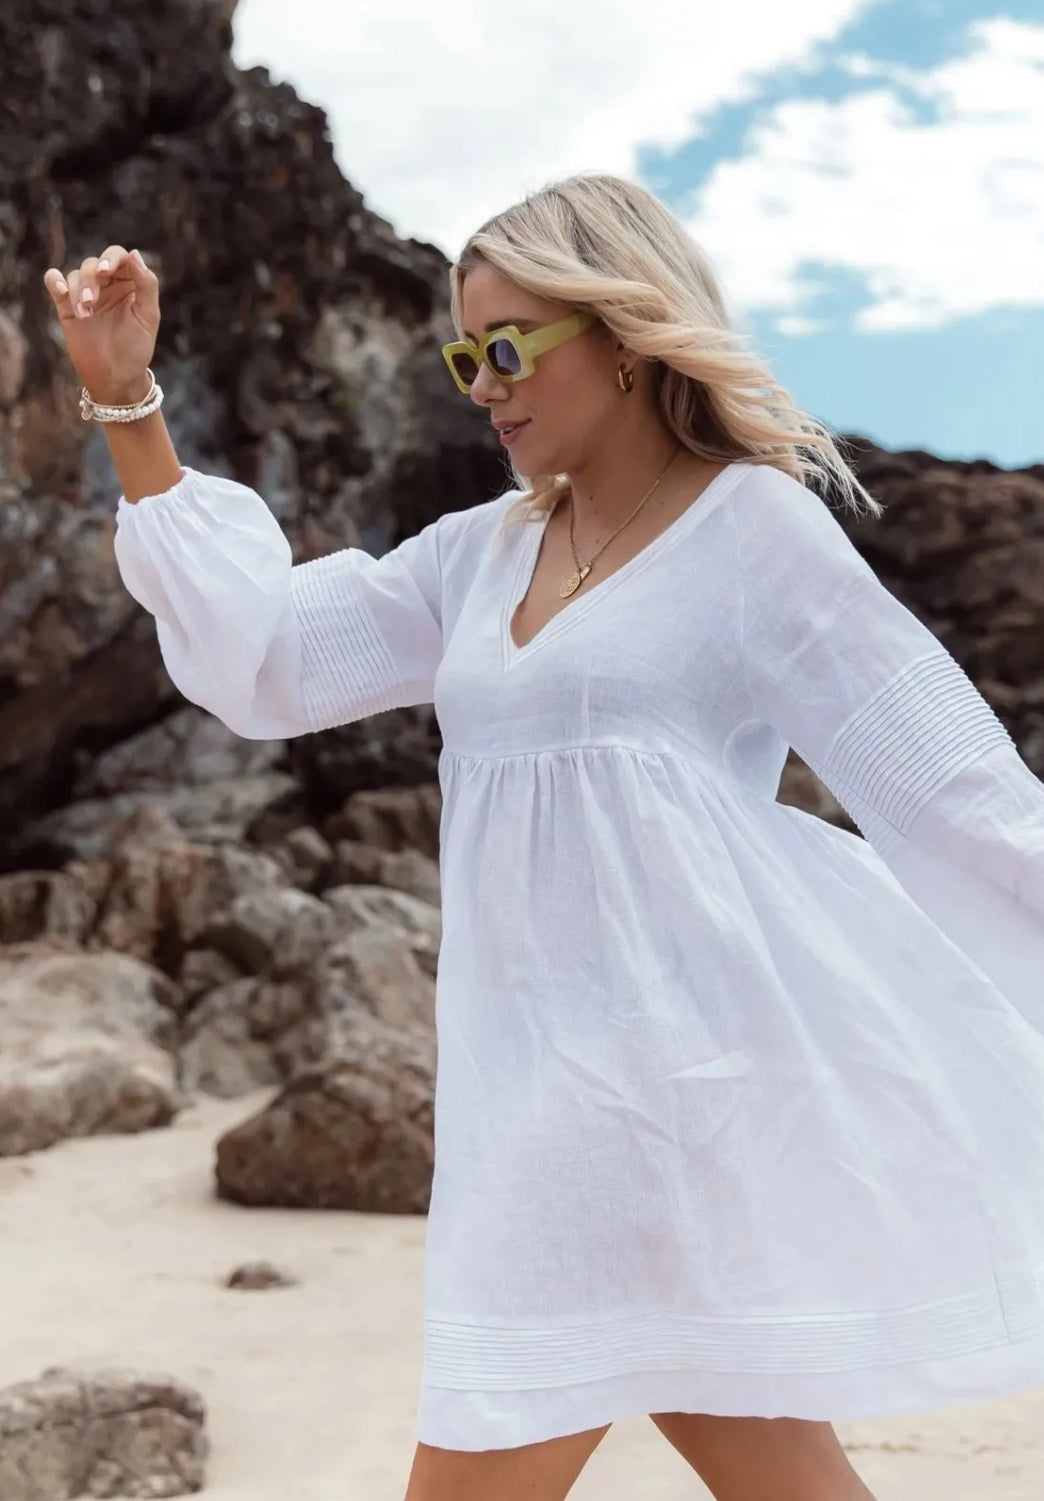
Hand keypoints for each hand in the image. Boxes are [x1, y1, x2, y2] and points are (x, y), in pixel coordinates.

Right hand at [42, 245, 160, 402]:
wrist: (115, 378)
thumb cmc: (135, 349)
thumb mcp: (148, 317)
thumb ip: (146, 285)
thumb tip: (134, 254)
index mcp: (129, 284)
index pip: (119, 257)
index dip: (112, 258)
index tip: (107, 271)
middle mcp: (107, 285)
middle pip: (94, 263)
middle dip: (92, 278)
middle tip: (93, 301)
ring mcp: (86, 294)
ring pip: (76, 274)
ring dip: (78, 290)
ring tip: (85, 314)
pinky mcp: (67, 306)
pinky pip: (55, 282)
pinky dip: (54, 280)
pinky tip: (59, 289)